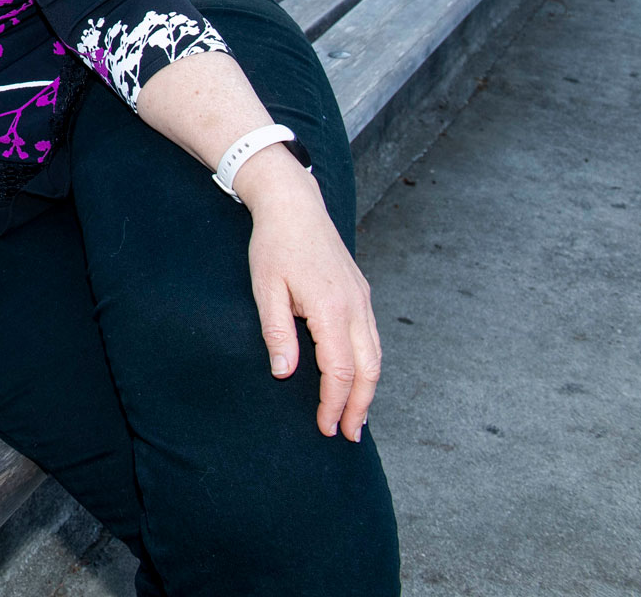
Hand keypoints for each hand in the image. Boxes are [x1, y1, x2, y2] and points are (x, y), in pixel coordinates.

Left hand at [237, 153, 382, 440]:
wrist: (294, 206)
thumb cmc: (274, 245)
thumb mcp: (265, 288)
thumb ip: (277, 332)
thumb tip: (285, 374)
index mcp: (330, 308)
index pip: (339, 370)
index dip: (334, 403)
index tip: (326, 427)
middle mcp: (354, 306)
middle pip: (368, 370)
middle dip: (359, 406)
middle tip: (348, 434)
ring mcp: (362, 300)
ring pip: (375, 355)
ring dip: (368, 389)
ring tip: (355, 416)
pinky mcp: (361, 294)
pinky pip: (371, 338)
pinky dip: (368, 366)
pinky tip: (357, 378)